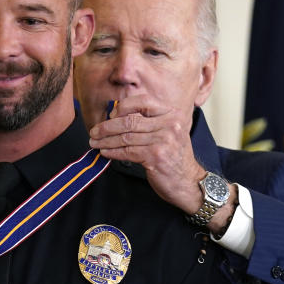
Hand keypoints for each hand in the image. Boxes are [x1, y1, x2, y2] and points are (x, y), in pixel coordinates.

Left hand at [87, 95, 206, 217]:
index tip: (109, 116)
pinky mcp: (156, 156)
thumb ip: (148, 122)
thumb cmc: (173, 158)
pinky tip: (105, 152)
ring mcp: (164, 140)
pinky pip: (127, 151)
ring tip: (94, 142)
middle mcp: (170, 124)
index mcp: (172, 114)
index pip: (142, 102)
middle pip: (130, 120)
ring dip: (106, 140)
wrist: (188, 182)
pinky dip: (113, 152)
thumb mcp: (167, 133)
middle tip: (94, 131)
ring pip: (126, 137)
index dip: (122, 108)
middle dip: (107, 126)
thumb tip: (116, 115)